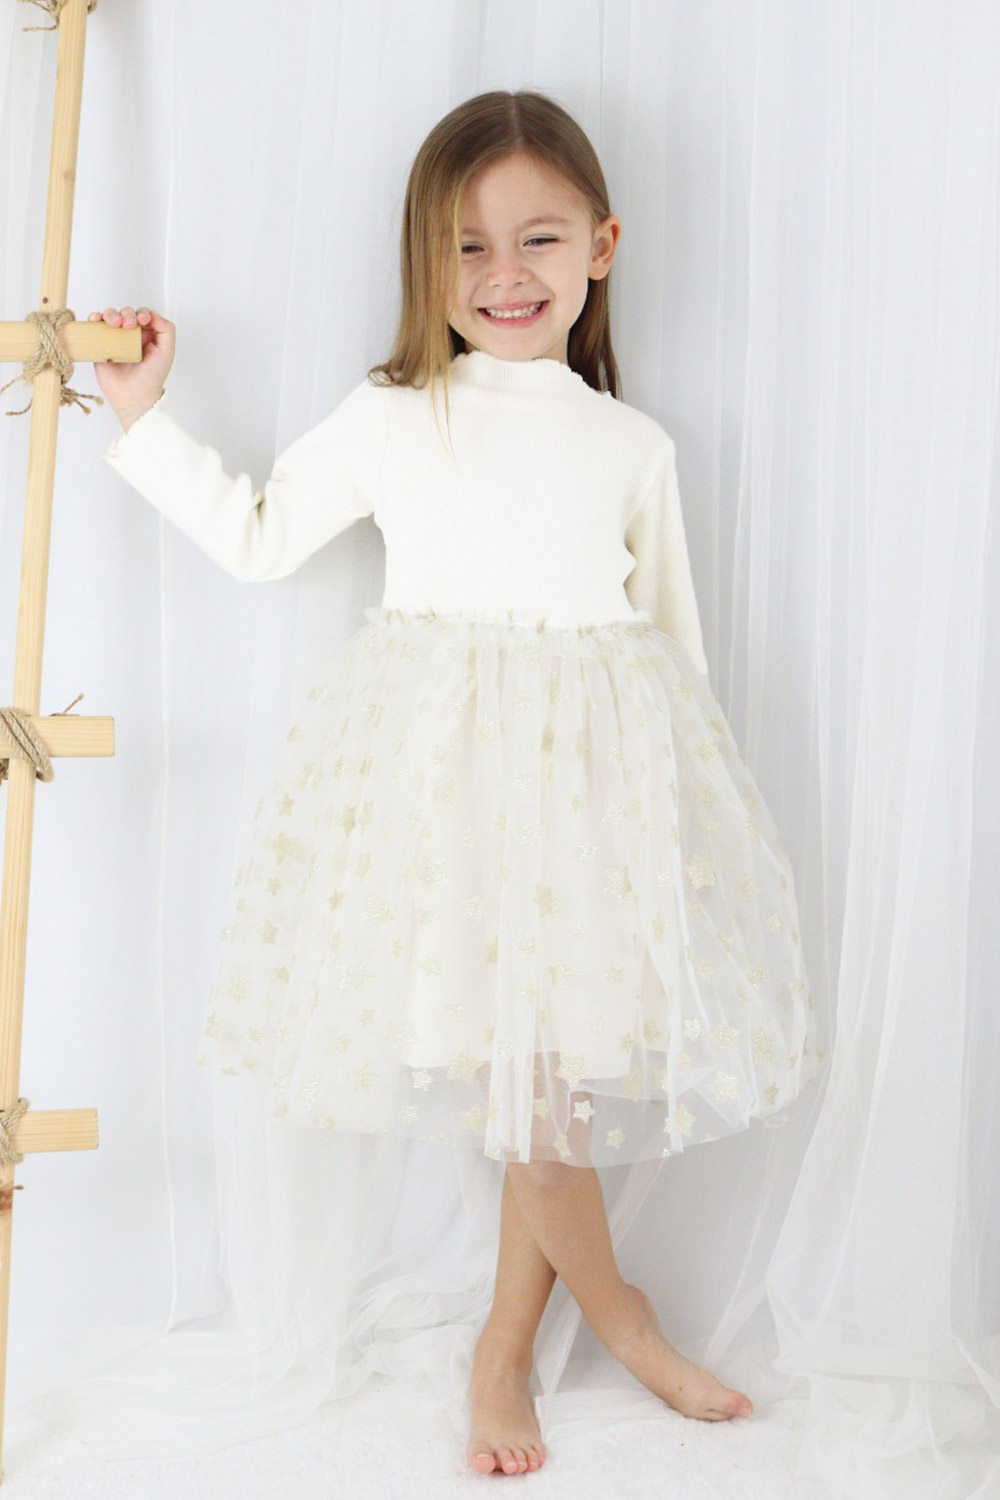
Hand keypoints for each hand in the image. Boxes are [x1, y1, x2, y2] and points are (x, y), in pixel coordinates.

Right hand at [88, 306, 174, 428]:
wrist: (134, 395)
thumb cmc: (151, 377)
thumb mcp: (167, 352)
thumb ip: (166, 330)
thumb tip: (152, 313)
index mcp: (147, 335)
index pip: (142, 315)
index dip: (142, 314)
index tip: (142, 321)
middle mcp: (131, 336)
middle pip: (126, 313)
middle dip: (127, 314)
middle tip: (128, 325)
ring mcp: (115, 339)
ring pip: (110, 316)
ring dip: (111, 314)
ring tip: (115, 324)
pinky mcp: (100, 346)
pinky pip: (95, 327)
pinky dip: (94, 319)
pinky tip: (97, 320)